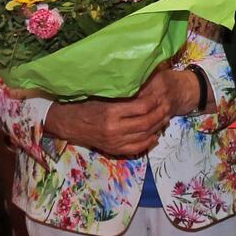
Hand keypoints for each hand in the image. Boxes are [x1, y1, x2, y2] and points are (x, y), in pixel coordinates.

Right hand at [43, 68, 194, 157]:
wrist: (68, 123)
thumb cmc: (85, 104)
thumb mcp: (103, 95)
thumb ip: (123, 94)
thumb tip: (145, 86)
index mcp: (111, 112)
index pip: (142, 107)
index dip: (154, 101)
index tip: (159, 95)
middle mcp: (114, 129)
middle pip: (146, 122)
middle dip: (160, 114)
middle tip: (166, 107)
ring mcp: (114, 141)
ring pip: (144, 136)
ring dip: (157, 127)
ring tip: (164, 118)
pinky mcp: (114, 149)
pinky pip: (137, 148)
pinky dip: (149, 142)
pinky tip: (155, 135)